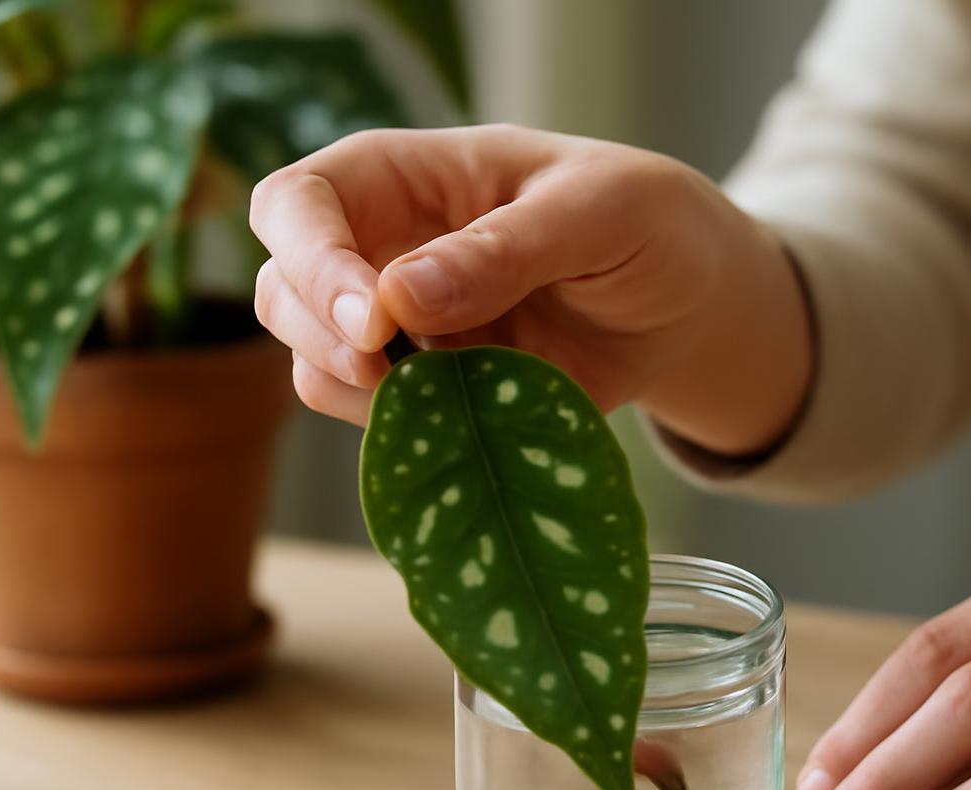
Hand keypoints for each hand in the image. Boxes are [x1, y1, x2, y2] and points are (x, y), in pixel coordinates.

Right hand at [247, 125, 810, 456]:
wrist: (686, 307)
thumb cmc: (647, 226)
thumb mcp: (598, 214)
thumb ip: (505, 248)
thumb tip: (401, 297)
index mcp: (411, 177)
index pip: (302, 199)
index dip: (313, 258)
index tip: (374, 322)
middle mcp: (385, 248)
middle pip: (285, 286)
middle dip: (320, 336)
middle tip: (389, 371)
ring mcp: (400, 327)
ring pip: (313, 361)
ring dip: (355, 392)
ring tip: (445, 396)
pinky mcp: (429, 390)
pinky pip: (375, 419)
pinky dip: (401, 432)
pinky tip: (464, 422)